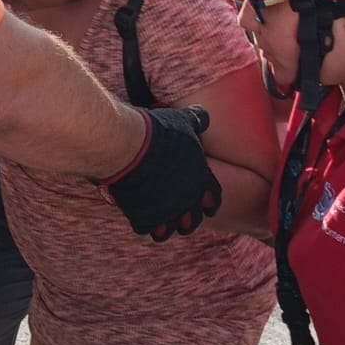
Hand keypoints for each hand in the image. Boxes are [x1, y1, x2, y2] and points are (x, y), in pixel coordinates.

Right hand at [102, 107, 221, 241]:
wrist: (131, 148)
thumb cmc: (160, 133)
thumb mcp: (183, 121)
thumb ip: (197, 120)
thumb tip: (203, 114)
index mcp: (201, 180)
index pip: (213, 198)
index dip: (209, 201)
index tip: (204, 202)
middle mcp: (188, 200)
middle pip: (194, 220)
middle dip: (188, 218)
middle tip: (180, 214)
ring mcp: (167, 212)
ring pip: (172, 229)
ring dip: (166, 225)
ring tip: (159, 220)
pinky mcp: (145, 217)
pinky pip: (148, 229)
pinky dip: (145, 224)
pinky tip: (140, 216)